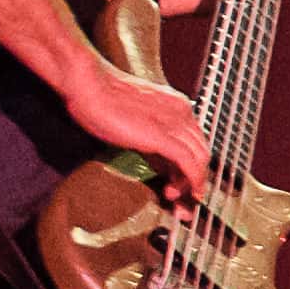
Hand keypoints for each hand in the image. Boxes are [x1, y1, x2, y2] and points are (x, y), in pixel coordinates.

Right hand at [67, 60, 213, 203]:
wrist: (88, 86)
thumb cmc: (101, 99)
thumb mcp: (134, 121)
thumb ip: (150, 139)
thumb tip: (158, 162)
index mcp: (177, 107)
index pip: (194, 142)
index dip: (191, 166)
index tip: (184, 186)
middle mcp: (182, 113)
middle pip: (201, 151)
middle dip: (195, 180)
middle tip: (183, 201)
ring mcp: (175, 123)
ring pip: (199, 159)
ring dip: (191, 185)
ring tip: (174, 200)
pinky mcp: (163, 135)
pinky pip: (189, 163)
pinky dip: (190, 181)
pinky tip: (179, 193)